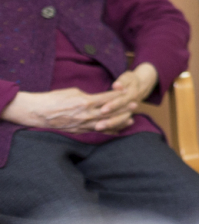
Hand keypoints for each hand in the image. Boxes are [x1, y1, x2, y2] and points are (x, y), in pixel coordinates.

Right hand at [1, 86, 125, 130]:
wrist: (38, 112)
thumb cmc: (54, 99)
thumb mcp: (74, 91)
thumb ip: (89, 95)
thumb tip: (99, 98)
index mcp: (86, 101)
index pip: (108, 98)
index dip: (119, 96)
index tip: (129, 92)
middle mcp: (86, 114)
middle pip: (111, 112)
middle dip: (124, 109)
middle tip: (135, 105)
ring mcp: (83, 124)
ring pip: (106, 124)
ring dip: (119, 121)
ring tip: (131, 118)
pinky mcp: (79, 131)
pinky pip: (97, 131)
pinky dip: (108, 130)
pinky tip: (118, 130)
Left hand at [87, 63, 160, 127]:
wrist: (143, 85)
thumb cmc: (131, 80)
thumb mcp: (127, 78)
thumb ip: (122, 82)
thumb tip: (117, 85)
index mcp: (132, 93)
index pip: (122, 101)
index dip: (113, 105)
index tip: (102, 110)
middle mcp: (133, 104)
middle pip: (120, 114)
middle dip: (110, 120)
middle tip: (98, 125)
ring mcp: (130, 111)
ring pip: (121, 120)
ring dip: (110, 125)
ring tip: (98, 128)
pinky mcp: (127, 115)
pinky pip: (122, 124)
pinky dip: (114, 128)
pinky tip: (104, 131)